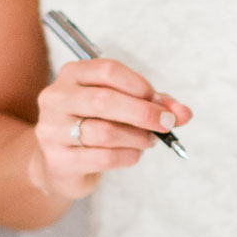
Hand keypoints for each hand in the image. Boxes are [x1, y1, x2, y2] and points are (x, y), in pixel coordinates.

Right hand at [30, 55, 191, 201]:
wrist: (60, 166)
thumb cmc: (94, 127)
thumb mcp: (121, 107)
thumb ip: (152, 104)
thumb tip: (183, 112)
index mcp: (72, 75)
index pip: (108, 71)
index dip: (139, 86)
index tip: (159, 101)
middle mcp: (56, 98)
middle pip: (105, 100)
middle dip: (144, 113)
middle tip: (166, 123)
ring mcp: (53, 130)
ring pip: (105, 132)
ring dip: (137, 137)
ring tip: (148, 141)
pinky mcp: (58, 160)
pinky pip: (103, 157)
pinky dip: (128, 156)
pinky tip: (133, 154)